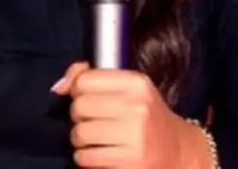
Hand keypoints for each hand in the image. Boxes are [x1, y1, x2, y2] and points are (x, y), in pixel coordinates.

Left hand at [53, 62, 213, 167]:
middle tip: (95, 122)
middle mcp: (137, 107)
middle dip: (79, 117)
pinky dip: (86, 158)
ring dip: (81, 140)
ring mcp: (135, 136)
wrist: (178, 152)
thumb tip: (59, 87)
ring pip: (79, 134)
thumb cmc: (145, 117)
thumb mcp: (128, 89)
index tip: (90, 99)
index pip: (84, 81)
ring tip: (98, 140)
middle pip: (78, 107)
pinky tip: (102, 154)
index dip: (79, 91)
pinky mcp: (129, 162)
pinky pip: (85, 157)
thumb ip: (90, 77)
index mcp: (136, 84)